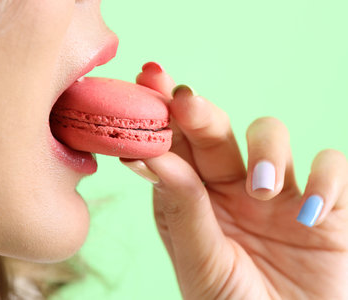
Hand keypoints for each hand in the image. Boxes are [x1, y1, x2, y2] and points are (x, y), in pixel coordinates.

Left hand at [121, 62, 347, 298]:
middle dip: (201, 112)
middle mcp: (234, 188)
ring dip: (268, 150)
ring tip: (261, 189)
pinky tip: (311, 213)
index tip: (147, 80)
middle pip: (217, 131)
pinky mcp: (329, 206)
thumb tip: (150, 156)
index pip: (176, 145)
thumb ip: (182, 210)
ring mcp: (281, 193)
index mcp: (196, 199)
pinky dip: (327, 181)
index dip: (163, 112)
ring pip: (272, 134)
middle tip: (185, 101)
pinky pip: (332, 166)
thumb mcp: (201, 263)